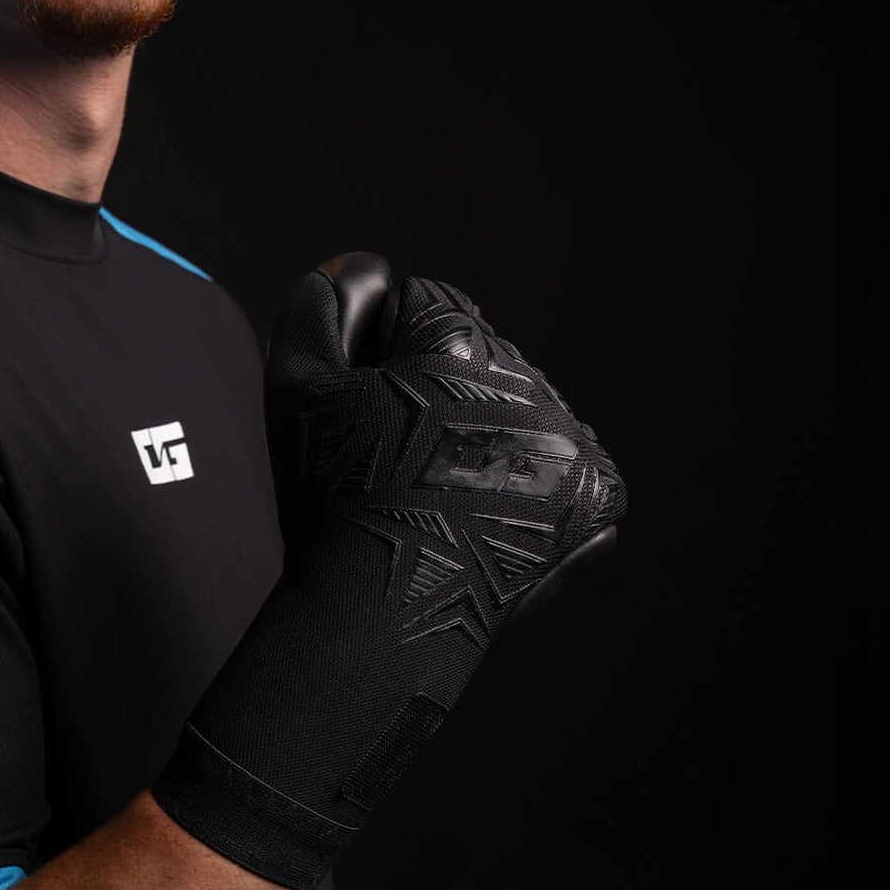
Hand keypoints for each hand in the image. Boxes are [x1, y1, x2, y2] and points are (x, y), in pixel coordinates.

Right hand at [151, 252, 625, 889]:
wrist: (378, 618)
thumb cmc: (328, 501)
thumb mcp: (294, 386)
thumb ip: (318, 306)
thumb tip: (357, 271)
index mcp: (458, 345)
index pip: (425, 304)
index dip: (383, 350)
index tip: (368, 404)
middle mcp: (529, 386)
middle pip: (478, 356)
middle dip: (439, 389)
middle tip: (395, 458)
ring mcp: (568, 447)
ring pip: (523, 407)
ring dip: (487, 432)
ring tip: (437, 491)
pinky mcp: (595, 501)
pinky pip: (569, 466)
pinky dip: (533, 483)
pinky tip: (484, 511)